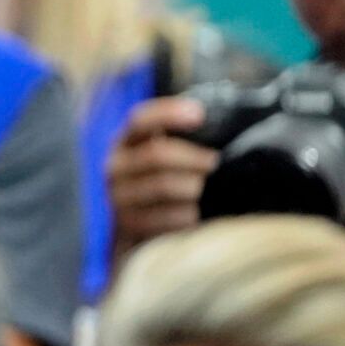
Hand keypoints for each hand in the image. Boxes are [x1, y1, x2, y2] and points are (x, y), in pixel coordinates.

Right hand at [105, 97, 215, 250]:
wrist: (133, 231)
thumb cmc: (159, 185)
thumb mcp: (160, 159)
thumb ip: (179, 141)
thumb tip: (229, 130)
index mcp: (125, 142)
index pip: (140, 120)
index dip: (168, 114)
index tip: (199, 114)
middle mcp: (115, 167)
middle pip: (157, 155)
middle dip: (194, 157)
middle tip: (216, 162)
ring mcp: (118, 197)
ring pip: (164, 186)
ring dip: (194, 188)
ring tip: (210, 190)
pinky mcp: (127, 225)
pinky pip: (165, 218)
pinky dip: (188, 215)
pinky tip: (197, 215)